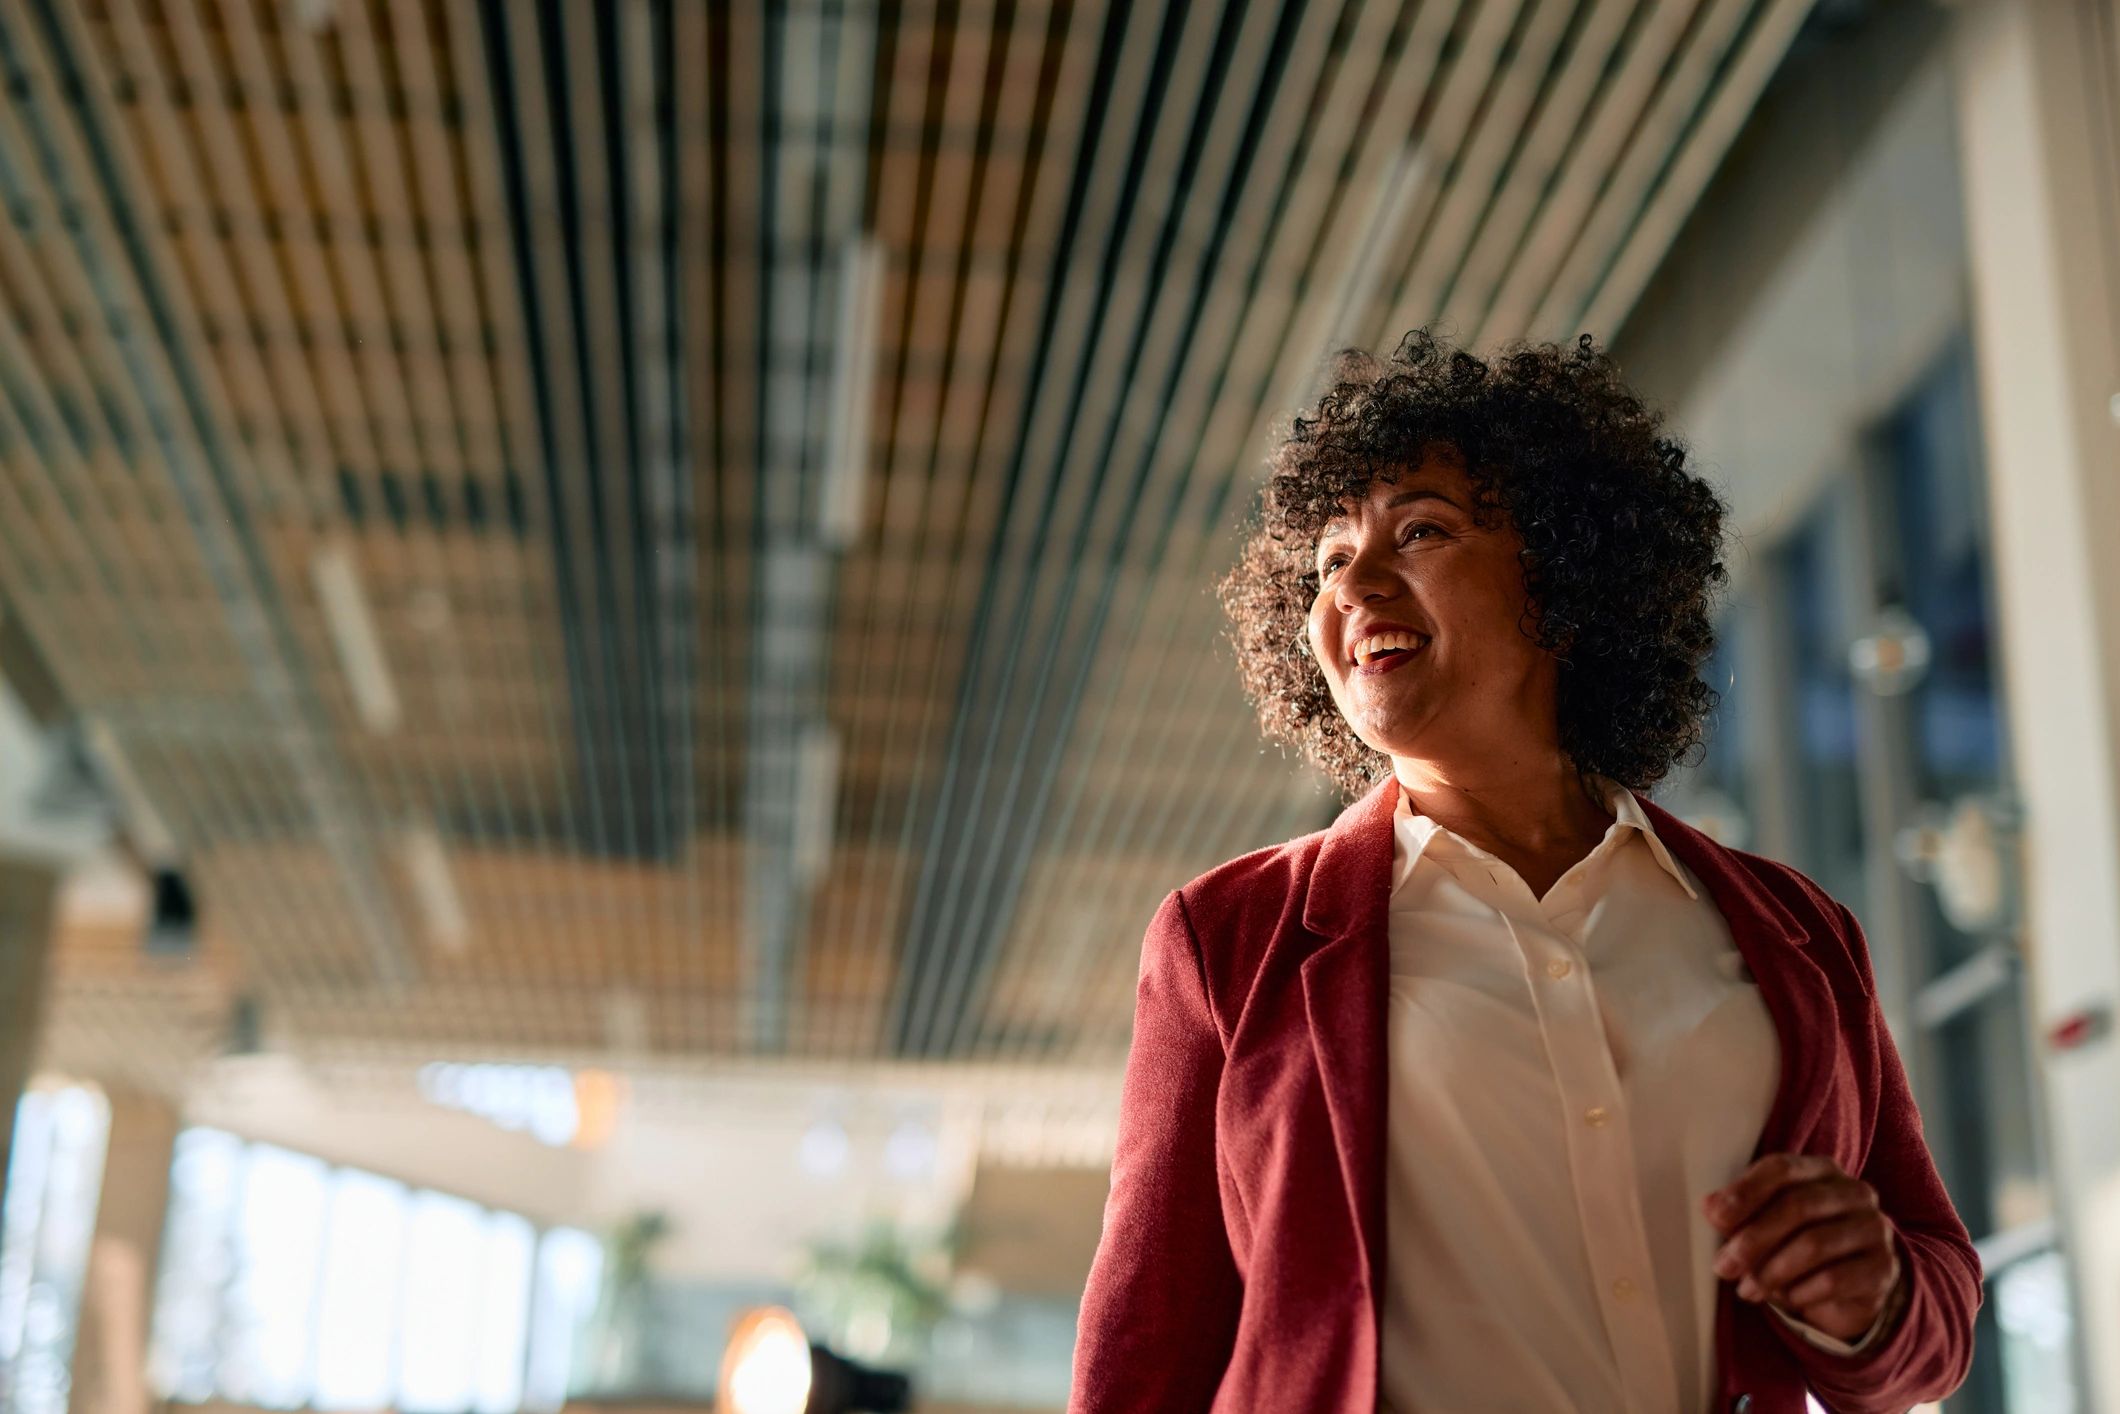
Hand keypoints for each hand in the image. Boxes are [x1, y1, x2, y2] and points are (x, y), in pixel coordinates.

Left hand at [1704, 1153, 1903, 1343]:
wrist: (1853, 1285)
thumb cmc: (1797, 1242)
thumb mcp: (1766, 1222)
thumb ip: (1740, 1212)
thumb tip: (1709, 1207)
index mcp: (1821, 1170)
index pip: (1781, 1169)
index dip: (1745, 1191)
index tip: (1715, 1218)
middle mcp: (1854, 1192)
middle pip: (1797, 1207)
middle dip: (1753, 1240)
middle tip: (1723, 1267)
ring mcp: (1874, 1228)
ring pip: (1814, 1245)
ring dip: (1771, 1271)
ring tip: (1747, 1289)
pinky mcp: (1883, 1267)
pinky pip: (1834, 1279)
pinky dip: (1800, 1291)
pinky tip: (1784, 1299)